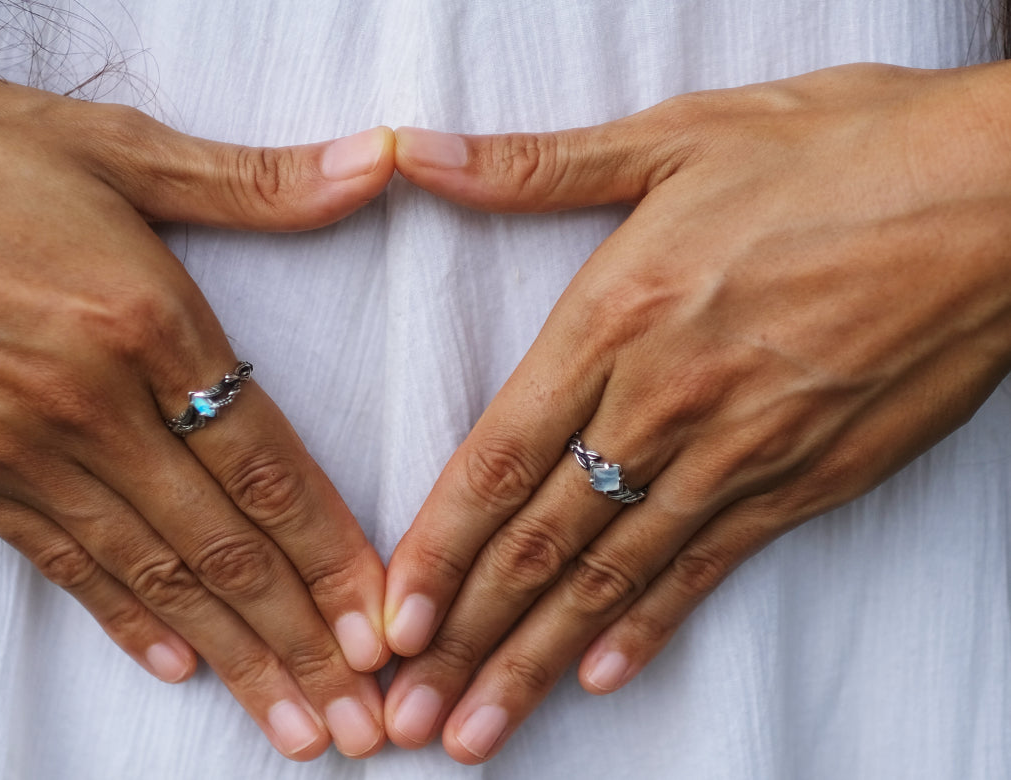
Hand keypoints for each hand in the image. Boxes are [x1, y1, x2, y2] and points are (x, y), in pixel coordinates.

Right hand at [0, 52, 394, 759]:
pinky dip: (127, 622)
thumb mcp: (104, 142)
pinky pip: (63, 564)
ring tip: (295, 728)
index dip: (334, 557)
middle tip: (362, 723)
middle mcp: (90, 406)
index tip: (385, 628)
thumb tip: (374, 163)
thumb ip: (250, 178)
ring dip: (235, 661)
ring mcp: (21, 452)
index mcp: (141, 319)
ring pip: (154, 578)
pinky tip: (176, 667)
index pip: (267, 466)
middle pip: (222, 548)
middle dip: (303, 645)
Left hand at [382, 62, 1010, 761]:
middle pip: (542, 541)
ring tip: (481, 732)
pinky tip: (601, 677)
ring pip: (614, 575)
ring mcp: (740, 451)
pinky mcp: (808, 479)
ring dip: (535, 659)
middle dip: (466, 636)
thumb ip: (533, 164)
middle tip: (410, 714)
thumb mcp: (677, 136)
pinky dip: (650, 628)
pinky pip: (709, 569)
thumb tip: (413, 151)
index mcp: (617, 317)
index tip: (387, 623)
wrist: (1005, 194)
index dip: (436, 551)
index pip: (498, 460)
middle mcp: (666, 402)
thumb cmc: (844, 152)